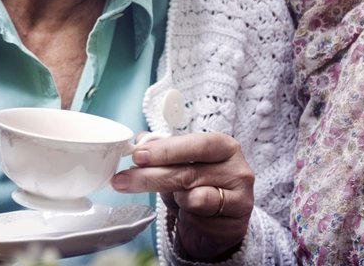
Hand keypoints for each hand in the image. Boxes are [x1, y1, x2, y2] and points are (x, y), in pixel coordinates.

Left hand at [112, 132, 254, 261]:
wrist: (219, 222)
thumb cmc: (201, 187)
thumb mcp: (182, 165)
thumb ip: (164, 151)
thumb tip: (140, 140)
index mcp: (224, 146)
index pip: (196, 143)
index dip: (166, 149)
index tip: (138, 155)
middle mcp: (236, 167)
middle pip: (189, 171)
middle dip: (151, 176)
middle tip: (123, 180)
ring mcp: (240, 195)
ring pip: (194, 197)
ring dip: (172, 197)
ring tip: (166, 197)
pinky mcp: (237, 221)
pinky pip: (201, 219)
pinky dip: (187, 216)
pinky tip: (186, 213)